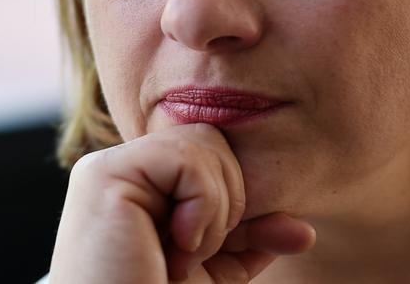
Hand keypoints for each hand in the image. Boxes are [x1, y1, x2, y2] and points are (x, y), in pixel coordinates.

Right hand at [48, 123, 315, 282]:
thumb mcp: (217, 271)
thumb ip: (253, 237)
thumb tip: (304, 232)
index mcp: (141, 181)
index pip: (211, 152)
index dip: (235, 196)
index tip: (227, 246)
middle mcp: (122, 166)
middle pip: (211, 139)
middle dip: (228, 199)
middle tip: (195, 252)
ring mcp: (109, 166)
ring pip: (204, 143)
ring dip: (214, 208)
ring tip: (184, 254)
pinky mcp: (106, 175)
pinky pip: (188, 160)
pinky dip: (202, 206)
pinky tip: (176, 246)